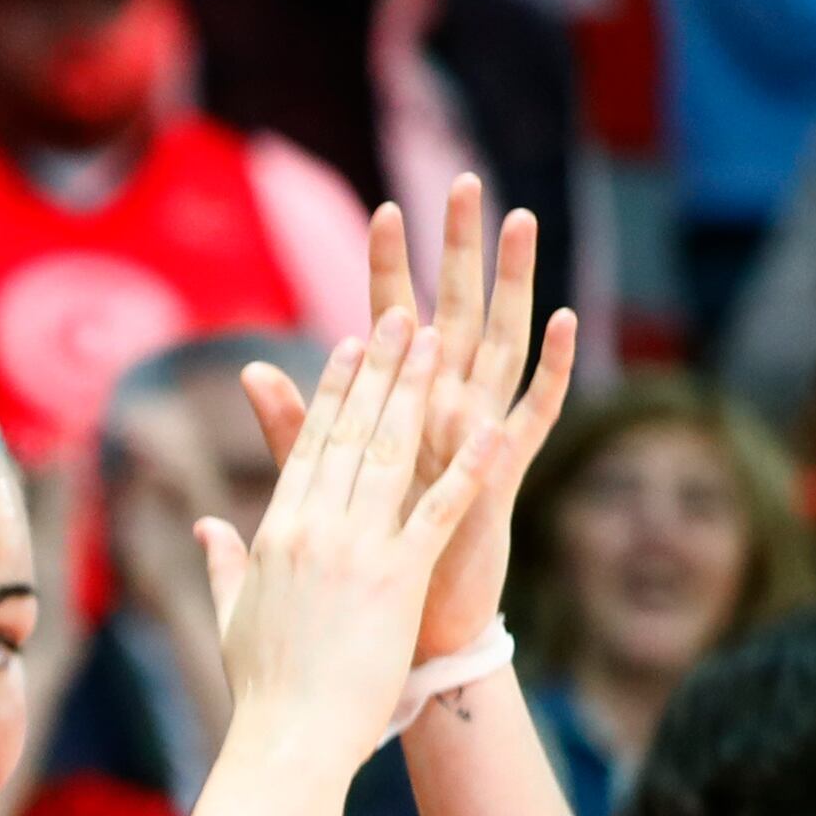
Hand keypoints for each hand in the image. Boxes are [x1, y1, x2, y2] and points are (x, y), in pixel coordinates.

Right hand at [202, 309, 492, 777]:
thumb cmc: (260, 688)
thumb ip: (223, 562)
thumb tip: (206, 526)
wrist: (287, 740)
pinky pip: (438, 510)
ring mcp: (355, 551)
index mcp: (274, 533)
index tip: (353, 346)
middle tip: (405, 316)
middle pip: (351, 433)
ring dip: (418, 394)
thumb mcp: (232, 615)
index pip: (307, 445)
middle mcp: (312, 529)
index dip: (334, 390)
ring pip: (390, 454)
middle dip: (380, 370)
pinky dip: (464, 466)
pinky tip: (488, 427)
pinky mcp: (397, 579)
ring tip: (442, 345)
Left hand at [240, 180, 576, 669]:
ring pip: (504, 343)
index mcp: (398, 413)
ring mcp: (479, 436)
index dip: (387, 269)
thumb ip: (291, 426)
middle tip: (467, 183)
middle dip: (460, 251)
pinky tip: (566, 320)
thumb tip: (249, 372)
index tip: (382, 208)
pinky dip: (555, 368)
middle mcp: (444, 411)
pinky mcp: (504, 473)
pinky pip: (538, 412)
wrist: (404, 631)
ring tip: (522, 223)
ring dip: (515, 283)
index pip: (389, 325)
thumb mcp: (322, 483)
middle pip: (457, 312)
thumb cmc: (366, 559)